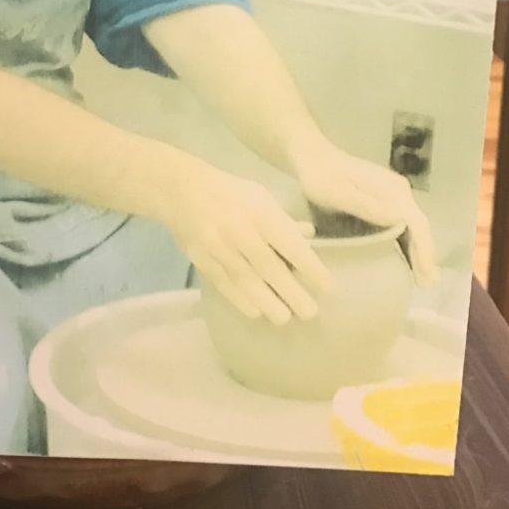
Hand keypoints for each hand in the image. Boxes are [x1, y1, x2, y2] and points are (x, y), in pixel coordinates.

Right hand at [162, 162, 333, 325]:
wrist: (182, 190)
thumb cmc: (230, 193)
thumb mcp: (261, 197)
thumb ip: (283, 220)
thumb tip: (309, 236)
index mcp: (259, 211)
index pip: (289, 243)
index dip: (309, 267)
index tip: (326, 286)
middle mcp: (240, 230)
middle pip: (269, 267)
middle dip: (291, 292)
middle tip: (310, 312)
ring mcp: (218, 246)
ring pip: (246, 280)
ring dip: (268, 302)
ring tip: (285, 318)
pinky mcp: (201, 259)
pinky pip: (224, 284)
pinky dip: (241, 300)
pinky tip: (256, 312)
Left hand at [291, 138, 437, 287]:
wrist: (312, 158)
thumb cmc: (321, 177)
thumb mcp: (339, 193)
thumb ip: (366, 205)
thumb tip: (398, 219)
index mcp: (392, 190)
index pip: (416, 223)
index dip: (424, 250)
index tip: (425, 275)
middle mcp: (398, 191)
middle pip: (418, 227)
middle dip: (424, 255)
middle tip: (425, 285)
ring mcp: (392, 195)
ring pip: (411, 227)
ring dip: (418, 252)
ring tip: (421, 280)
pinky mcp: (383, 200)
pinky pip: (401, 225)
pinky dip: (406, 243)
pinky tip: (405, 260)